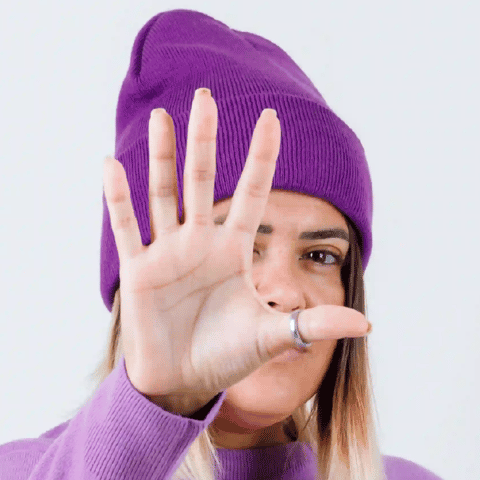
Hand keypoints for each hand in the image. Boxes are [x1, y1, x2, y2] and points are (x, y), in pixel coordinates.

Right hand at [102, 88, 370, 409]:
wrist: (182, 385)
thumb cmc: (226, 358)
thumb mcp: (274, 338)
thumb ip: (315, 325)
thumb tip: (367, 324)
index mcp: (234, 252)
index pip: (252, 195)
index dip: (261, 158)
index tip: (272, 117)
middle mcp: (200, 244)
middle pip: (203, 181)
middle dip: (205, 139)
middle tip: (207, 94)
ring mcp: (168, 254)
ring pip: (164, 194)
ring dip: (162, 156)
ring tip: (161, 116)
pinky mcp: (139, 272)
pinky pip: (128, 229)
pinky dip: (119, 198)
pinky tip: (112, 163)